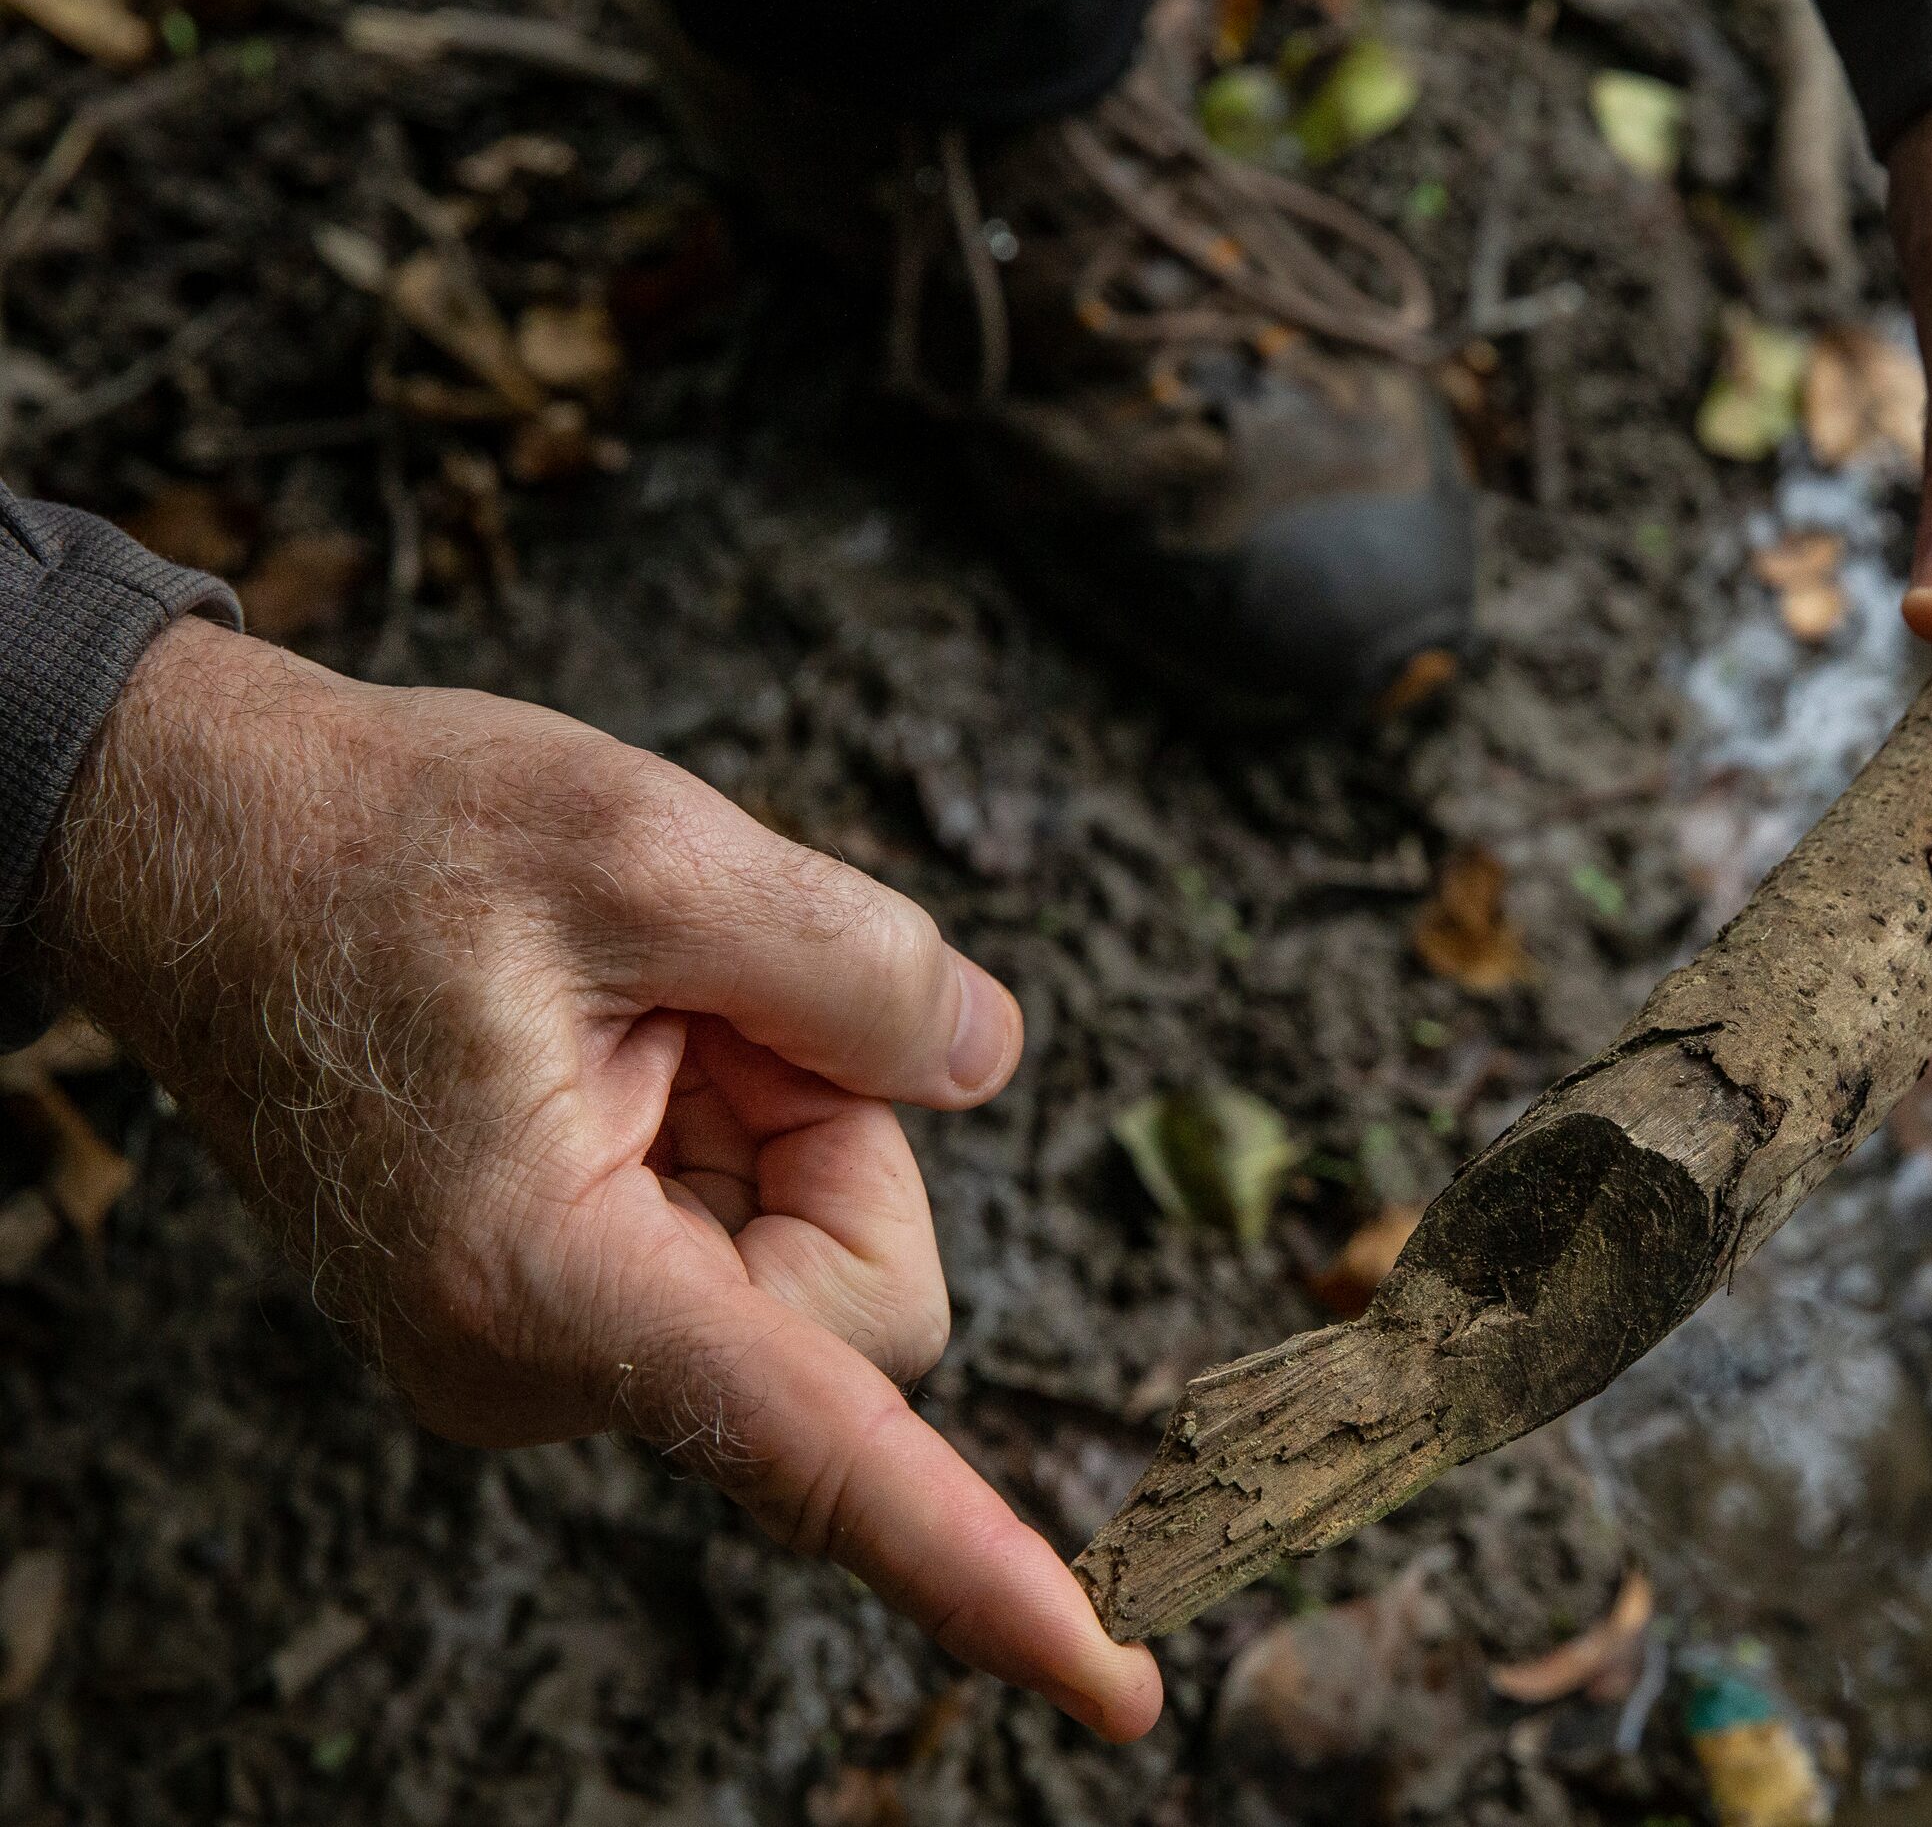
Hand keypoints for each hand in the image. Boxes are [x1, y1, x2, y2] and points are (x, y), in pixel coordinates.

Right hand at [31, 620, 1161, 1739]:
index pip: (822, 1452)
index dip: (984, 1571)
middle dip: (832, 1131)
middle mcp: (540, 1366)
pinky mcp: (569, 1308)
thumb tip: (985, 1060)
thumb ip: (855, 963)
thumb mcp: (645, 844)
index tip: (1118, 1689)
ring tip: (635, 1019)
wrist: (214, 854)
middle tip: (699, 1005)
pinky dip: (740, 1125)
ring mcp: (551, 1351)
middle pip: (868, 1304)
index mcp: (545, 1280)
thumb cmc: (388, 842)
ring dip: (781, 1113)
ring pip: (820, 1266)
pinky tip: (627, 1050)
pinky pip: (754, 1242)